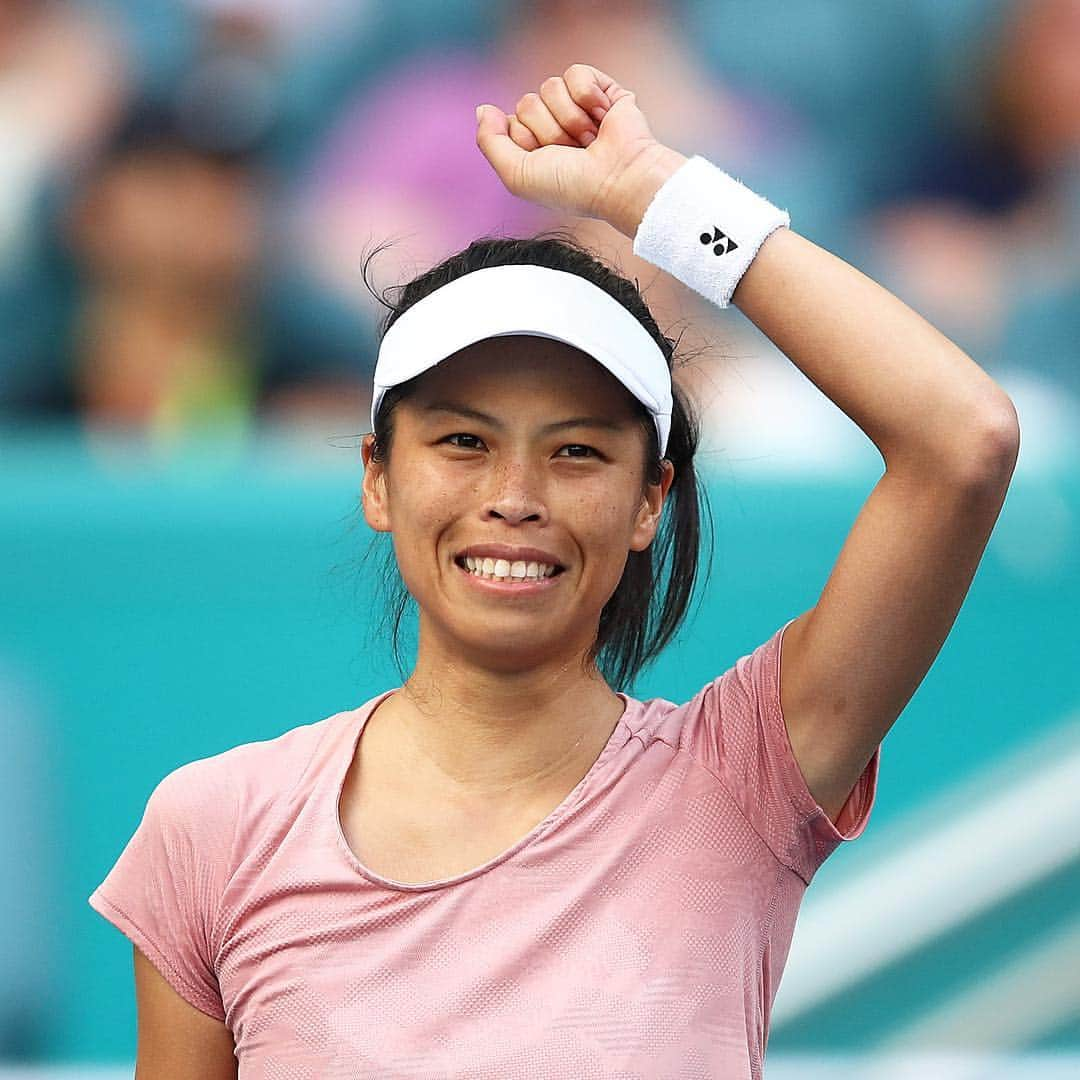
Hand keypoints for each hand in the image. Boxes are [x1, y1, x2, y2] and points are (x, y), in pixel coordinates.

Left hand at [475, 64, 685, 238]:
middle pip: (527, 103)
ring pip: (549, 87)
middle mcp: (555, 127)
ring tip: (590, 141)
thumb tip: (483, 109)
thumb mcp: (517, 175)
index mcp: (535, 149)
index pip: (510, 123)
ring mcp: (577, 108)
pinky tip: (602, 117)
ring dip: (569, 118)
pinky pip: (575, 73)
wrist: (619, 178)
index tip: (547, 161)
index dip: (525, 140)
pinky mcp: (601, 89)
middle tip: (572, 152)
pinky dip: (587, 96)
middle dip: (548, 130)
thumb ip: (490, 143)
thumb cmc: (572, 187)